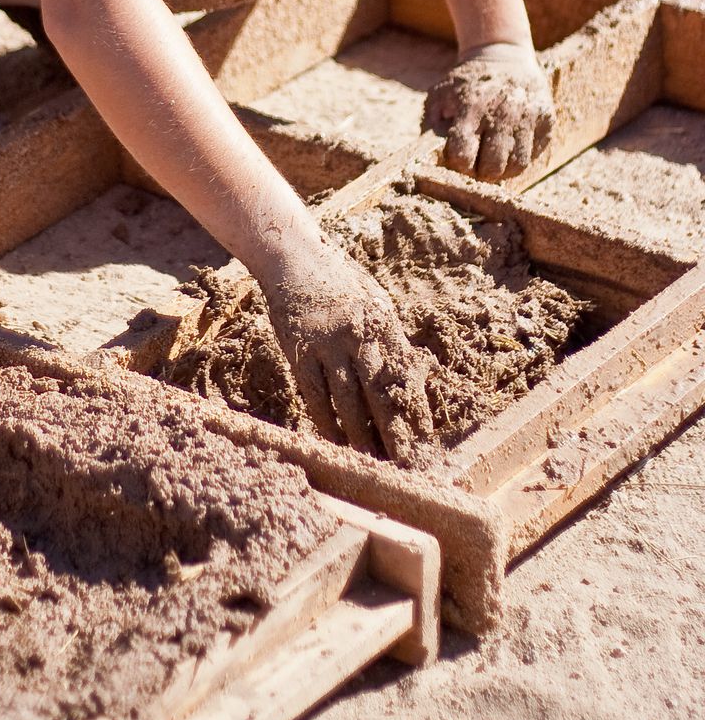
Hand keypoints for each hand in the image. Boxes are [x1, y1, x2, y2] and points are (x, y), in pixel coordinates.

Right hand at [258, 241, 435, 466]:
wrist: (294, 256)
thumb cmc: (338, 280)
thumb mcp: (373, 300)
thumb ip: (388, 337)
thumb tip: (409, 378)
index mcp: (383, 321)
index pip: (405, 377)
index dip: (415, 410)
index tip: (425, 439)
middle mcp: (359, 334)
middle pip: (380, 394)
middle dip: (394, 433)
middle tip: (405, 464)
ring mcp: (327, 343)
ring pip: (348, 401)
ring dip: (360, 436)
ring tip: (371, 462)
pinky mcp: (300, 350)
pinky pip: (316, 395)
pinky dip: (327, 421)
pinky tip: (336, 440)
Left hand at [422, 41, 553, 179]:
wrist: (502, 54)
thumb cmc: (466, 83)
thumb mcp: (440, 95)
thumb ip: (433, 125)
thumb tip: (435, 156)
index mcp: (472, 106)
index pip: (463, 154)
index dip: (458, 164)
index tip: (457, 158)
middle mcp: (504, 111)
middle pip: (493, 166)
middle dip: (480, 173)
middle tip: (476, 165)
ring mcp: (529, 115)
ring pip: (518, 165)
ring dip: (503, 171)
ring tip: (493, 161)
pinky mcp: (547, 119)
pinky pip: (535, 154)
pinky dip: (521, 158)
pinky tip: (509, 147)